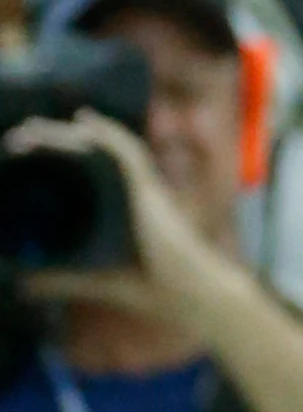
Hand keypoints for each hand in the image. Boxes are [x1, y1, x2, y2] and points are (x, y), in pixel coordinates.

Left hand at [5, 111, 221, 317]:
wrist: (177, 290)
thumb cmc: (143, 285)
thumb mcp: (88, 277)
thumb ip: (57, 278)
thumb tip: (21, 283)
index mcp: (113, 204)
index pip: (79, 171)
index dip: (51, 156)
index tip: (20, 150)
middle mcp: (125, 189)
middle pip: (84, 154)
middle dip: (49, 142)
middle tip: (16, 136)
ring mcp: (138, 187)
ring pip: (99, 148)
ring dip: (65, 135)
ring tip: (32, 129)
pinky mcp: (147, 190)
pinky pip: (125, 154)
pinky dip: (107, 135)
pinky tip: (84, 121)